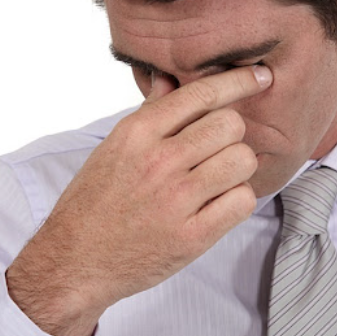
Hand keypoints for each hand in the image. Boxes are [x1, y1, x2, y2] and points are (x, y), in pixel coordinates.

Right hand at [6, 65, 272, 335]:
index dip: (239, 80)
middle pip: (230, 125)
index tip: (261, 76)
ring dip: (237, 167)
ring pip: (242, 160)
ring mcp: (176, 200)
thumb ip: (148, 114)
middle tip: (218, 149)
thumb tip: (170, 80)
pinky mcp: (192, 237)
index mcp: (137, 134)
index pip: (201, 94)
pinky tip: (219, 203)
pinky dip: (237, 199)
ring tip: (218, 178)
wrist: (75, 259)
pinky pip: (242, 201)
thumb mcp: (112, 148)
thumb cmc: (93, 201)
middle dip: (232, 134)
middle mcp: (159, 161)